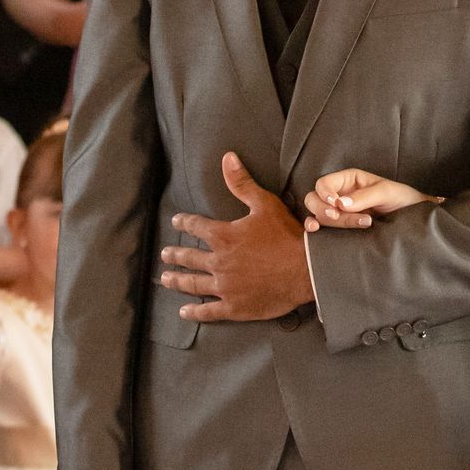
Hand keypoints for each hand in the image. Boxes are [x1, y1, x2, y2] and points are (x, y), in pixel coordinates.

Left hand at [160, 153, 312, 321]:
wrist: (305, 270)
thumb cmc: (286, 235)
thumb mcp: (264, 203)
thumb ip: (242, 182)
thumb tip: (227, 157)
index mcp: (224, 236)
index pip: (197, 227)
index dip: (185, 223)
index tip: (176, 222)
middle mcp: (219, 262)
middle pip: (190, 257)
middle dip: (176, 255)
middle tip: (164, 255)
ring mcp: (225, 287)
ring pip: (194, 284)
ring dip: (178, 280)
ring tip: (166, 278)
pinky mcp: (233, 306)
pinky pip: (208, 311)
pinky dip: (195, 312)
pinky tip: (184, 311)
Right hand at [303, 168, 433, 230]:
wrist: (412, 219)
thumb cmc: (401, 199)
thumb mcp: (386, 192)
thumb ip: (364, 196)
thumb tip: (340, 204)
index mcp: (349, 179)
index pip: (324, 183)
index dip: (325, 193)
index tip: (337, 205)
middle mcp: (340, 194)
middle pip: (315, 199)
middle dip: (324, 209)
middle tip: (339, 215)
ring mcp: (338, 211)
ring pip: (318, 214)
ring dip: (329, 221)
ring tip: (358, 224)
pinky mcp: (340, 227)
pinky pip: (319, 226)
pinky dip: (313, 228)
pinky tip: (315, 231)